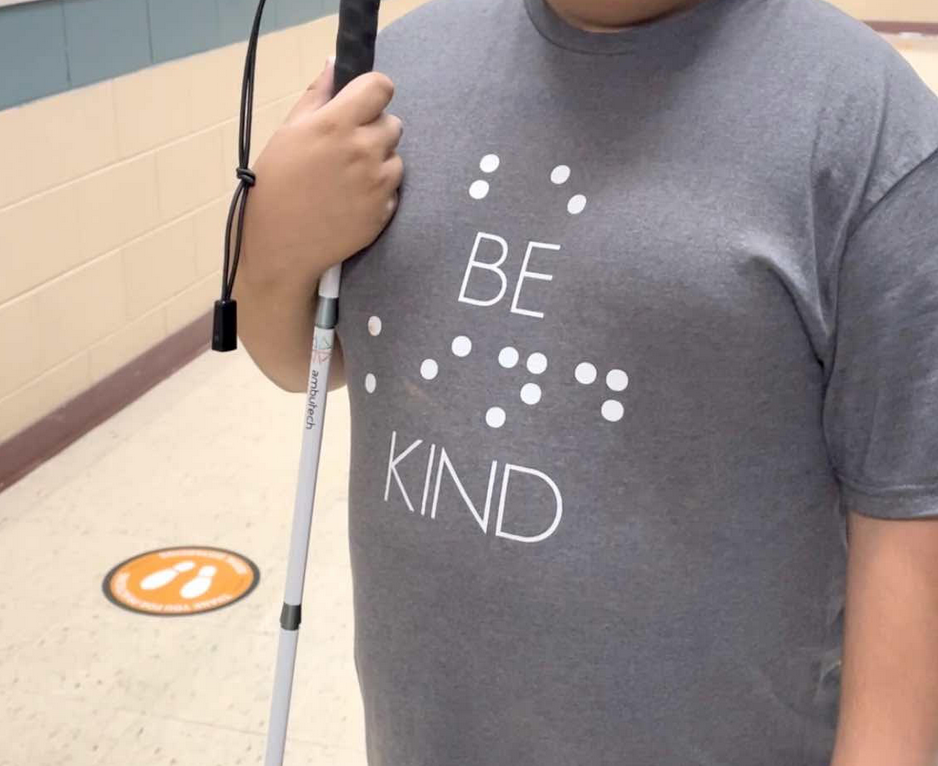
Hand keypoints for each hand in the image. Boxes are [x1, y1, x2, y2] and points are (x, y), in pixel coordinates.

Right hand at [240, 58, 403, 294]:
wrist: (281, 247)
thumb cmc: (275, 187)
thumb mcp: (288, 133)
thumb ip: (317, 96)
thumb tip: (334, 65)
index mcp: (336, 124)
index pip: (381, 87)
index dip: (373, 92)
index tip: (363, 103)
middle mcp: (363, 149)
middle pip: (392, 122)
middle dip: (374, 130)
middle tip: (347, 148)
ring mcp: (378, 182)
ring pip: (395, 156)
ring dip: (379, 162)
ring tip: (348, 178)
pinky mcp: (385, 210)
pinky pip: (393, 188)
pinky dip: (379, 191)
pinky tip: (352, 200)